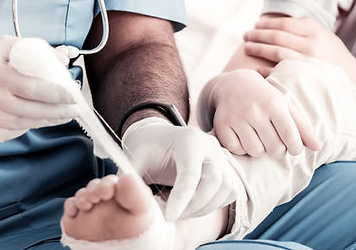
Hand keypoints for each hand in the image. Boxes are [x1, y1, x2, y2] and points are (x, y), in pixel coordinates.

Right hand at [0, 35, 77, 143]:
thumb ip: (29, 49)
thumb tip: (61, 58)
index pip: (31, 87)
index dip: (55, 94)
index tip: (72, 95)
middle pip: (29, 111)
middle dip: (56, 112)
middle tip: (73, 110)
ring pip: (18, 125)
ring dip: (41, 121)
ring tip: (58, 115)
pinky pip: (3, 133)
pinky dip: (20, 126)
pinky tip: (31, 119)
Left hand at [122, 118, 239, 220]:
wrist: (161, 138)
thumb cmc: (148, 149)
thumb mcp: (135, 158)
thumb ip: (131, 175)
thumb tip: (125, 193)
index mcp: (188, 140)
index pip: (190, 173)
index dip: (181, 198)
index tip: (168, 216)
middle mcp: (210, 146)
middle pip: (214, 181)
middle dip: (194, 205)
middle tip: (172, 216)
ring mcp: (222, 157)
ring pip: (225, 188)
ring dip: (203, 207)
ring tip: (180, 210)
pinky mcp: (228, 168)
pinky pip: (229, 192)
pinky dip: (213, 204)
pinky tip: (193, 205)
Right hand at [200, 69, 321, 156]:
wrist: (232, 84)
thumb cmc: (265, 97)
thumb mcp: (285, 105)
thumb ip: (302, 127)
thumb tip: (318, 147)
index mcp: (274, 104)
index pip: (291, 137)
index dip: (295, 148)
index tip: (294, 148)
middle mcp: (254, 110)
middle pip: (274, 149)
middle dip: (278, 149)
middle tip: (274, 139)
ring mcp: (236, 118)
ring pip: (255, 152)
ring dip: (259, 148)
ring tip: (259, 136)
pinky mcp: (221, 125)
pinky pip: (237, 150)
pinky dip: (242, 148)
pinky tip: (244, 136)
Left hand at [242, 16, 355, 76]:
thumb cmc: (335, 57)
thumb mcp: (325, 36)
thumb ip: (306, 28)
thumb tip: (280, 21)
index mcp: (316, 31)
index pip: (285, 23)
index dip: (267, 23)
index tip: (256, 24)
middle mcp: (312, 44)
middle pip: (277, 35)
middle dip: (258, 34)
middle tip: (245, 35)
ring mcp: (308, 62)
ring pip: (276, 52)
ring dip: (258, 48)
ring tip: (247, 47)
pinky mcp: (305, 78)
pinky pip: (280, 71)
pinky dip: (266, 69)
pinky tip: (257, 67)